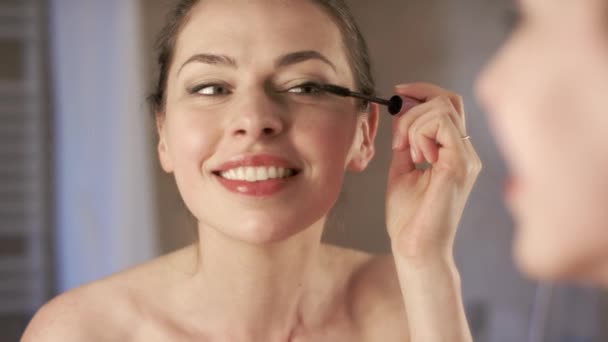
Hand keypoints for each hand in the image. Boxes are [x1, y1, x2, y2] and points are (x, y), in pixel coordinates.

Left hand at [386, 83, 481, 261]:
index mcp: (455, 152)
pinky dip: (419, 134)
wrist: (415, 248)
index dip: (423, 91)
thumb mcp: (402, 169)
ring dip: (412, 125)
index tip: (398, 93)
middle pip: (447, 100)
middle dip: (413, 106)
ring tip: (408, 154)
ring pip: (441, 109)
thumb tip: (400, 111)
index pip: (449, 105)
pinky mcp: (459, 165)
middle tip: (397, 138)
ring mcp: (466, 158)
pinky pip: (440, 125)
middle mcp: (466, 152)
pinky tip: (417, 159)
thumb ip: (405, 141)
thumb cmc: (409, 218)